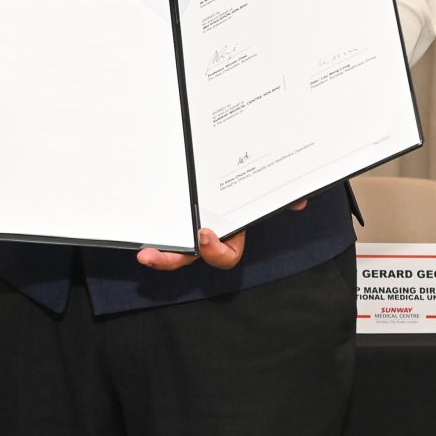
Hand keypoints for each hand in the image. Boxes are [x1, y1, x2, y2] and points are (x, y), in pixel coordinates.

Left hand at [134, 199, 308, 270]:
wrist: (233, 175)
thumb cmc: (245, 190)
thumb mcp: (260, 192)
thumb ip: (278, 198)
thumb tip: (300, 202)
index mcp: (228, 236)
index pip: (224, 255)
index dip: (215, 250)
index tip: (204, 233)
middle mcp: (205, 238)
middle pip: (187, 257)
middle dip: (168, 260)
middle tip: (147, 255)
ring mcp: (187, 231)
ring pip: (170, 250)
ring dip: (155, 254)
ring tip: (140, 251)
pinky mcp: (173, 221)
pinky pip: (161, 233)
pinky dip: (151, 235)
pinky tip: (135, 231)